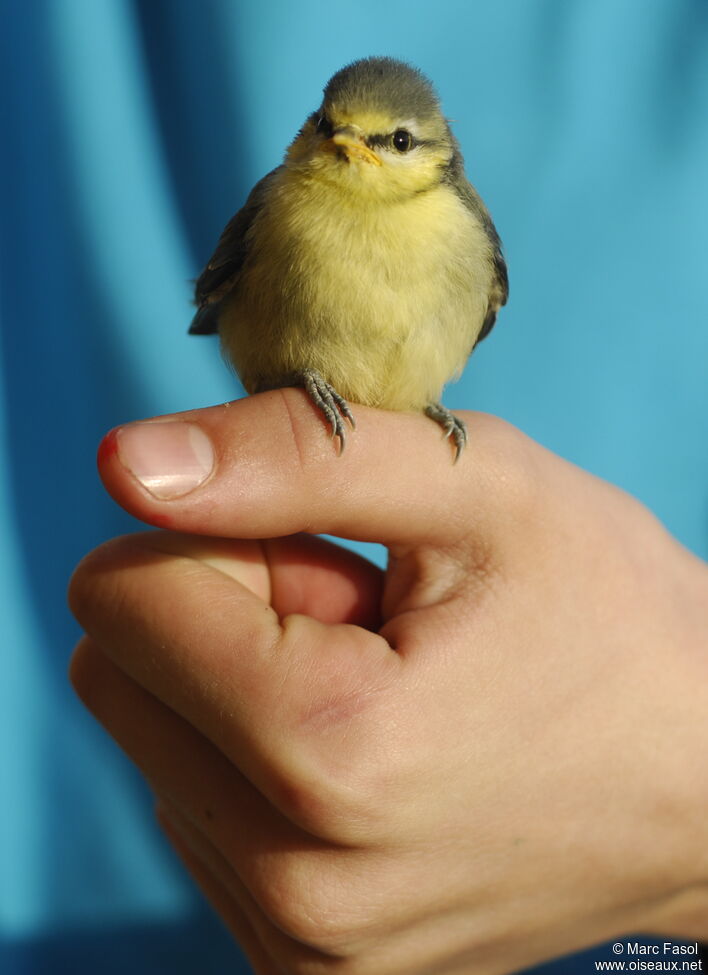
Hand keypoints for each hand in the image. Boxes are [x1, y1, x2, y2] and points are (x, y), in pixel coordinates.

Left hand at [69, 391, 707, 973]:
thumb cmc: (612, 617)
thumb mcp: (478, 489)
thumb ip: (294, 456)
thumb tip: (124, 462)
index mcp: (330, 751)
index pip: (117, 595)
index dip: (222, 540)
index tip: (329, 558)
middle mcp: (294, 881)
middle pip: (116, 672)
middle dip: (222, 614)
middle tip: (358, 618)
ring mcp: (297, 944)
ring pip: (153, 741)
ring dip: (248, 687)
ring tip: (384, 685)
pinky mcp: (304, 965)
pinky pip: (198, 813)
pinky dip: (265, 756)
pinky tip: (376, 746)